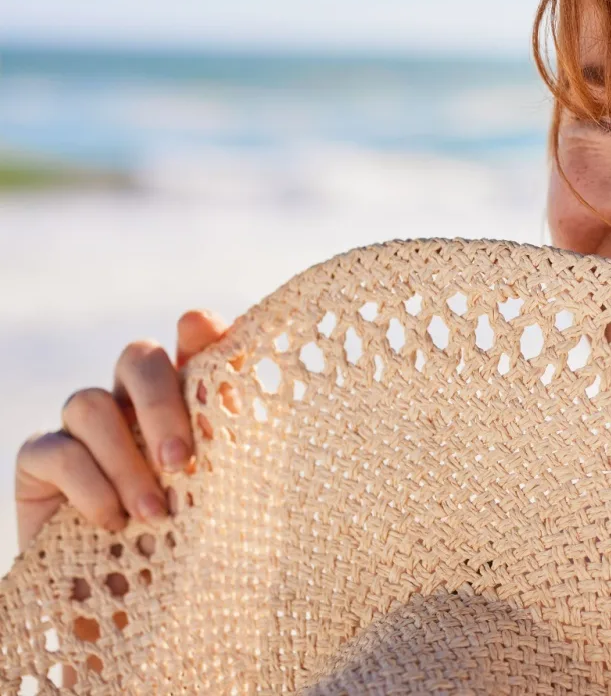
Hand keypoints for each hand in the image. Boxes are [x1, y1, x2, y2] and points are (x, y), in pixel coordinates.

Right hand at [14, 310, 229, 547]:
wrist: (141, 608)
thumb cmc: (199, 547)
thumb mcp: (229, 495)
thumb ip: (236, 439)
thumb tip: (242, 386)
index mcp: (188, 402)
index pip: (192, 345)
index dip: (197, 332)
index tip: (202, 330)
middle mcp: (133, 405)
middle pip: (137, 359)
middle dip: (160, 402)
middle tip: (180, 461)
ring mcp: (84, 430)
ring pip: (89, 403)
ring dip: (125, 461)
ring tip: (153, 514)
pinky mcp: (40, 462)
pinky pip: (56, 451)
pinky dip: (89, 486)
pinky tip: (112, 522)